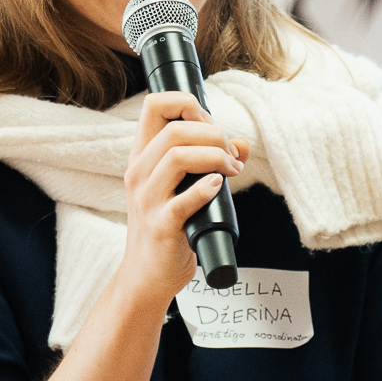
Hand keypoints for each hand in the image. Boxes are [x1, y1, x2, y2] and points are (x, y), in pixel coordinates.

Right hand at [120, 92, 247, 302]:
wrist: (146, 276)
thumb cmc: (166, 230)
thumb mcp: (182, 189)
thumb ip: (209, 163)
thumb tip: (243, 144)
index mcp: (142, 158)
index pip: (154, 105)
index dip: (187, 104)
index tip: (210, 124)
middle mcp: (138, 173)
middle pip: (174, 129)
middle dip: (214, 134)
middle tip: (232, 155)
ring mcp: (147, 200)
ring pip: (177, 156)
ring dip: (215, 157)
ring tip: (232, 170)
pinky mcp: (161, 226)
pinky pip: (183, 199)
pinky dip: (206, 188)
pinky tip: (219, 187)